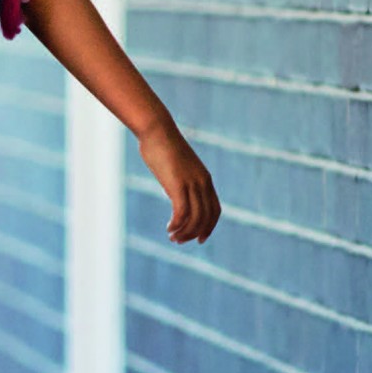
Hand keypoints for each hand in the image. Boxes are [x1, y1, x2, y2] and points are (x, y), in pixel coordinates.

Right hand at [139, 120, 220, 243]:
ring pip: (195, 217)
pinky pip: (182, 212)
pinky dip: (177, 224)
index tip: (199, 239)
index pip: (214, 210)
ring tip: (172, 237)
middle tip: (180, 241)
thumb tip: (173, 190)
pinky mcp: (178, 184)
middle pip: (206, 217)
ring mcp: (191, 183)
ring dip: (185, 232)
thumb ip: (179, 179)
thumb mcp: (176, 166)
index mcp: (205, 179)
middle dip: (195, 233)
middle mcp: (202, 183)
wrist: (157, 130)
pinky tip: (169, 228)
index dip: (209, 227)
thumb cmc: (162, 146)